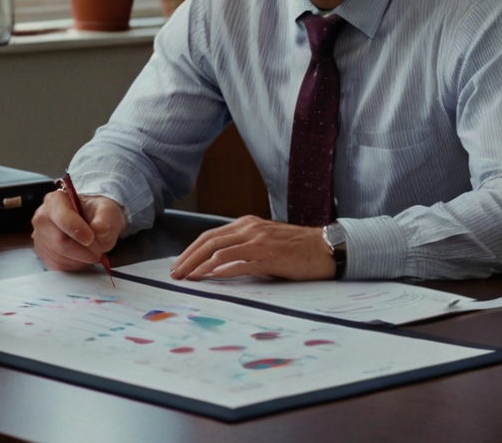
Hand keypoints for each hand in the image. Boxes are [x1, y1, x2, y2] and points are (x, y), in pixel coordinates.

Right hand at [31, 189, 125, 271]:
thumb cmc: (97, 212)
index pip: (61, 217)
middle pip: (60, 242)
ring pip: (60, 257)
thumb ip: (105, 218)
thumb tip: (99, 230)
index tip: (91, 238)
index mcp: (55, 201)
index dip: (76, 229)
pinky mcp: (42, 255)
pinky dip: (75, 266)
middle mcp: (42, 218)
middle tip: (99, 251)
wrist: (90, 220)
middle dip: (84, 250)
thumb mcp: (107, 209)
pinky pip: (58, 267)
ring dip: (81, 260)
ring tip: (92, 251)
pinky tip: (82, 257)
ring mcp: (40, 238)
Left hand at [170, 215, 333, 280]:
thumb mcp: (265, 243)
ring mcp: (259, 241)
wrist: (326, 248)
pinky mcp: (269, 256)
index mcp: (247, 224)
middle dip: (189, 258)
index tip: (179, 264)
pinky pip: (239, 262)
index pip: (210, 236)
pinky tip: (211, 277)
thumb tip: (218, 266)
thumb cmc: (296, 249)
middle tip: (175, 273)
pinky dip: (222, 270)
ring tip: (187, 278)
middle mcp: (250, 229)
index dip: (191, 250)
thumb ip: (243, 249)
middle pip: (209, 242)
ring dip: (199, 266)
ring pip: (220, 251)